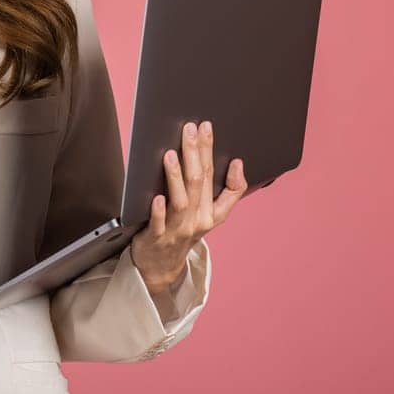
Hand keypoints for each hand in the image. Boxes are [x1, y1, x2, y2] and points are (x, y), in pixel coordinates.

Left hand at [130, 120, 247, 292]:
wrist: (162, 266)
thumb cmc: (184, 232)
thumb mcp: (211, 215)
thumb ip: (227, 193)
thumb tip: (237, 164)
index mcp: (212, 213)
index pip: (219, 180)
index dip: (215, 154)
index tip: (210, 129)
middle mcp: (198, 220)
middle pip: (198, 183)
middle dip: (196, 153)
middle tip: (191, 128)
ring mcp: (177, 230)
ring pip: (180, 201)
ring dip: (175, 177)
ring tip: (171, 154)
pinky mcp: (157, 238)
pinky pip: (159, 223)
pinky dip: (159, 210)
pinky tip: (156, 196)